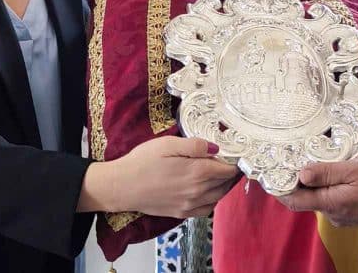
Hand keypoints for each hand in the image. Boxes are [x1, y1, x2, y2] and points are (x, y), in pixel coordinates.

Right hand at [80, 137, 239, 216]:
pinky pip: (205, 210)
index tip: (236, 154)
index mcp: (197, 172)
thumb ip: (195, 145)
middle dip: (230, 173)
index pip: (227, 170)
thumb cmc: (142, 161)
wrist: (121, 186)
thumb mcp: (168, 143)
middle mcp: (197, 191)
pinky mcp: (181, 213)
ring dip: (223, 186)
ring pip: (217, 197)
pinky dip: (212, 200)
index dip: (234, 161)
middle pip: (225, 184)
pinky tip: (207, 191)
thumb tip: (216, 148)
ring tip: (220, 175)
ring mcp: (189, 204)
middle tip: (229, 162)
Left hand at [275, 156, 357, 226]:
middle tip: (293, 160)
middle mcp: (334, 214)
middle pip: (306, 199)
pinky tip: (333, 173)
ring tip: (314, 162)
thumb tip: (301, 174)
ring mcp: (343, 216)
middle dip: (299, 182)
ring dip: (316, 184)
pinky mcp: (351, 214)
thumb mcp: (352, 168)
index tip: (273, 174)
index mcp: (331, 203)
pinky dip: (328, 188)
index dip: (280, 189)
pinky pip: (333, 200)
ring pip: (320, 199)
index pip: (295, 201)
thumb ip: (325, 172)